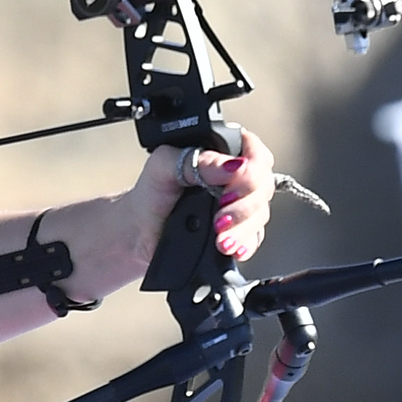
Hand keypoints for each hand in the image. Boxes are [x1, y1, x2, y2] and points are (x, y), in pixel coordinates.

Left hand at [133, 131, 276, 266]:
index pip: (254, 153)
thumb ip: (196, 160)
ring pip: (260, 214)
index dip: (251, 168)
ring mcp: (238, 207)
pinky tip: (232, 248)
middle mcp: (234, 180)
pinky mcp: (237, 233)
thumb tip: (232, 166)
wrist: (138, 234)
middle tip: (221, 213)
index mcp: (219, 154)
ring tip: (220, 237)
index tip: (231, 182)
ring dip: (243, 227)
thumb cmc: (151, 194)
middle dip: (244, 203)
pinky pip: (254, 238)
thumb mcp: (163, 166)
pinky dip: (246, 244)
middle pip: (262, 186)